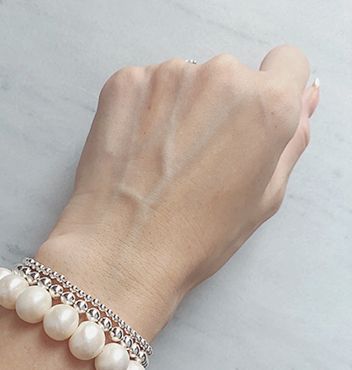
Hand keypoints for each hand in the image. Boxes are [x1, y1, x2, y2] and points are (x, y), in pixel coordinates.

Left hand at [35, 45, 319, 341]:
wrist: (121, 251)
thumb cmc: (191, 238)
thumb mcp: (262, 199)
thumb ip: (290, 141)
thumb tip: (303, 100)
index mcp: (266, 105)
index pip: (287, 64)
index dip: (274, 93)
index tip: (251, 118)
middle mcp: (220, 76)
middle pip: (231, 76)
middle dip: (220, 109)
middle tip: (199, 160)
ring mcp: (168, 76)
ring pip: (185, 81)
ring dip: (180, 110)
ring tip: (163, 163)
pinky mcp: (125, 84)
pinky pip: (145, 88)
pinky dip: (143, 112)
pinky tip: (137, 153)